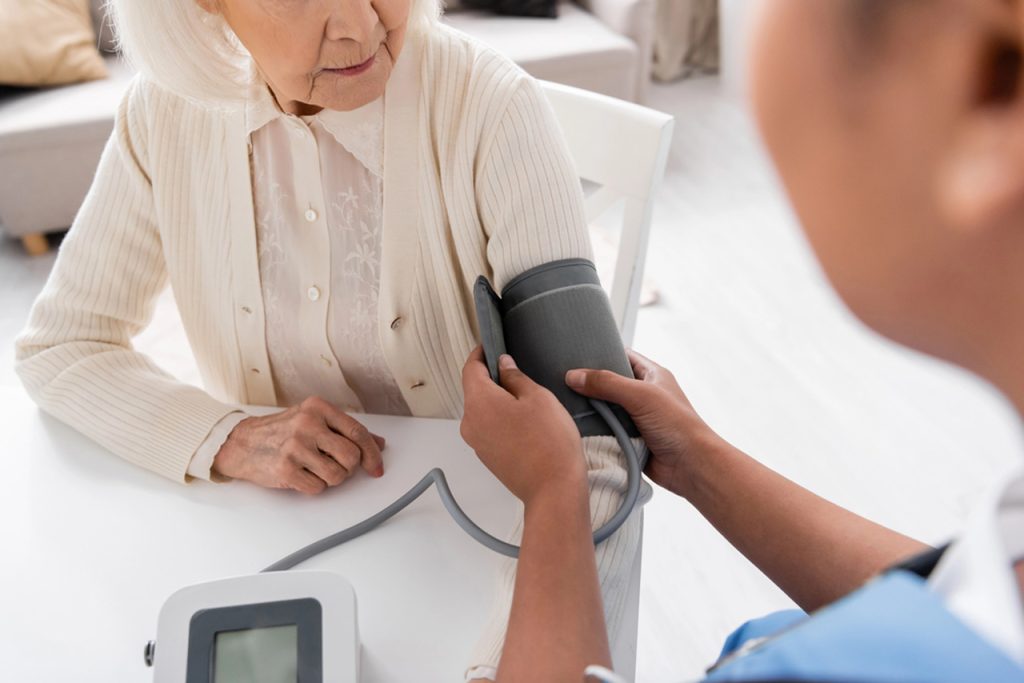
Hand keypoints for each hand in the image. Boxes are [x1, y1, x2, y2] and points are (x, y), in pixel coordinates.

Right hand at [213, 396, 386, 494]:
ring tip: (316, 469)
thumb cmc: (281, 431)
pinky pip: (318, 488)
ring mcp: (295, 447)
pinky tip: (302, 475)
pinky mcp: (285, 469)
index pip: (357, 432)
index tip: (377, 468)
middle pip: (351, 456)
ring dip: (332, 479)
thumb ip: (345, 430)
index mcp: (318, 408)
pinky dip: (314, 486)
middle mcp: (307, 424)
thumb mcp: (313, 419)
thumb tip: (379, 443)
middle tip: (337, 466)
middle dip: (349, 468)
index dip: (372, 453)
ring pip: (338, 475)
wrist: (241, 443)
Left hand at [461, 347, 585, 505]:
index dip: (480, 353)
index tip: (491, 345)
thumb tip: (502, 365)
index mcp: (478, 401)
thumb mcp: (537, 397)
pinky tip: (525, 422)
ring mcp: (476, 442)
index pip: (470, 368)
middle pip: (475, 390)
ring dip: (499, 400)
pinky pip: (488, 428)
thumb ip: (515, 376)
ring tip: (527, 400)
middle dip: (493, 378)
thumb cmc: (549, 441)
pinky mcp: (487, 456)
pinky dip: (501, 419)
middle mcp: (470, 422)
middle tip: (518, 372)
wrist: (553, 489)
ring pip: (483, 410)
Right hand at [566, 350, 723, 497]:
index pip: (623, 356)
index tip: (577, 353)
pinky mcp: (630, 439)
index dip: (603, 352)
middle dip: (590, 384)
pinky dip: (595, 431)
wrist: (691, 466)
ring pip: (606, 408)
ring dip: (590, 410)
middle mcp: (644, 395)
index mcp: (652, 375)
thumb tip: (573, 376)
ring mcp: (637, 418)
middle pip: (610, 383)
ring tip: (564, 403)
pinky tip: (575, 427)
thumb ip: (607, 383)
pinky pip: (606, 431)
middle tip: (563, 380)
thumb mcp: (641, 395)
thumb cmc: (677, 425)